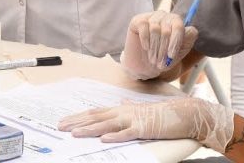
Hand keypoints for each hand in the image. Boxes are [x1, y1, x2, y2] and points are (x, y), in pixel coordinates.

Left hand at [58, 97, 232, 151]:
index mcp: (122, 109)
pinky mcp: (143, 128)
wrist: (183, 113)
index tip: (65, 121)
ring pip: (107, 124)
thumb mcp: (141, 111)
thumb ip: (130, 108)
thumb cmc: (162, 114)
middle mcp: (124, 112)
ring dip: (89, 129)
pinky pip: (127, 133)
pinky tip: (104, 139)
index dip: (79, 117)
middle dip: (77, 122)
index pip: (95, 112)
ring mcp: (133, 119)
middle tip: (60, 127)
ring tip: (75, 133)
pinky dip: (115, 136)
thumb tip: (122, 103)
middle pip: (96, 117)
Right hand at [119, 10, 197, 79]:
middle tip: (160, 63)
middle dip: (163, 49)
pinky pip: (144, 28)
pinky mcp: (138, 20)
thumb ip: (187, 41)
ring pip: (155, 29)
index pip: (179, 27)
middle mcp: (165, 17)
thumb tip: (192, 30)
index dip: (175, 42)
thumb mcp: (178, 53)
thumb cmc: (164, 58)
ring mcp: (152, 17)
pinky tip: (146, 48)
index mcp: (177, 23)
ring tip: (153, 59)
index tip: (171, 56)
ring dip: (154, 48)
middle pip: (167, 30)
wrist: (145, 65)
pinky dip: (145, 41)